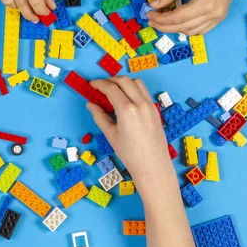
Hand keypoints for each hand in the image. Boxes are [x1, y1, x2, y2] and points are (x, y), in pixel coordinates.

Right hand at [86, 77, 174, 193]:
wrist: (153, 166)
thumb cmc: (130, 154)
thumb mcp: (111, 135)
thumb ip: (100, 116)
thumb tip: (90, 104)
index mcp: (127, 110)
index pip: (111, 88)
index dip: (99, 84)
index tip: (91, 84)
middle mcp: (140, 103)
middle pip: (124, 81)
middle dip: (110, 80)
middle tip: (100, 86)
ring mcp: (150, 105)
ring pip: (136, 82)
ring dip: (123, 82)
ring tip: (113, 90)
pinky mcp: (155, 110)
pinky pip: (143, 91)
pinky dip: (133, 88)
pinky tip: (126, 98)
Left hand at [147, 0, 242, 35]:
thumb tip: (154, 5)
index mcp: (205, 4)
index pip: (176, 18)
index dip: (160, 18)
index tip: (148, 14)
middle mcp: (213, 14)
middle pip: (182, 27)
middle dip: (164, 26)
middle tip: (151, 20)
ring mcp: (219, 17)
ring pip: (191, 31)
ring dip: (175, 28)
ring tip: (162, 21)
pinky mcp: (220, 16)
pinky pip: (201, 29)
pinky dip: (187, 28)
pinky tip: (177, 22)